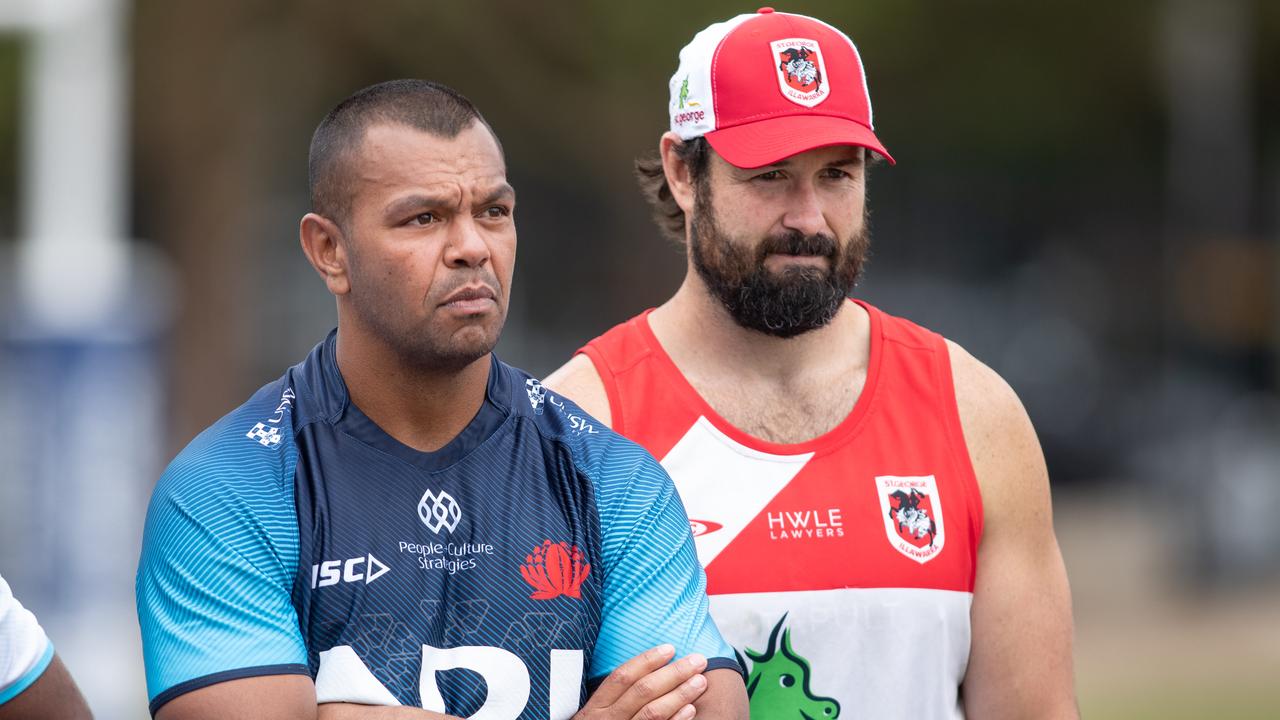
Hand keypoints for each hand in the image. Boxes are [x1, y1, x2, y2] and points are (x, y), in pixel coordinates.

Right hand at [573, 645, 707, 719]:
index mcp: (597, 706)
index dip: (647, 660)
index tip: (670, 648)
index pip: (622, 677)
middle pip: (642, 691)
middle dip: (673, 673)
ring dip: (679, 694)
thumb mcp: (598, 714)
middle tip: (698, 660)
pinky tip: (691, 709)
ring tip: (700, 681)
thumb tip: (648, 668)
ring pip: (653, 712)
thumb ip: (615, 696)